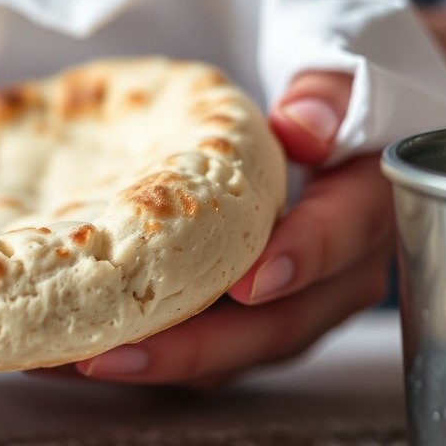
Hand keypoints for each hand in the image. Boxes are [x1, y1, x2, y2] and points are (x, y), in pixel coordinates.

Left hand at [70, 71, 393, 386]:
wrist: (317, 140)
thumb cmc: (311, 110)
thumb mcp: (332, 80)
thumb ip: (328, 93)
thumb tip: (302, 126)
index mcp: (365, 206)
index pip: (343, 234)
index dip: (300, 258)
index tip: (247, 282)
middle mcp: (337, 272)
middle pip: (280, 324)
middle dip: (198, 347)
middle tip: (118, 353)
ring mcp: (293, 306)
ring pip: (236, 353)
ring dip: (161, 364)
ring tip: (81, 360)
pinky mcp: (252, 323)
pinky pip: (206, 354)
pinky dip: (150, 357)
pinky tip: (82, 354)